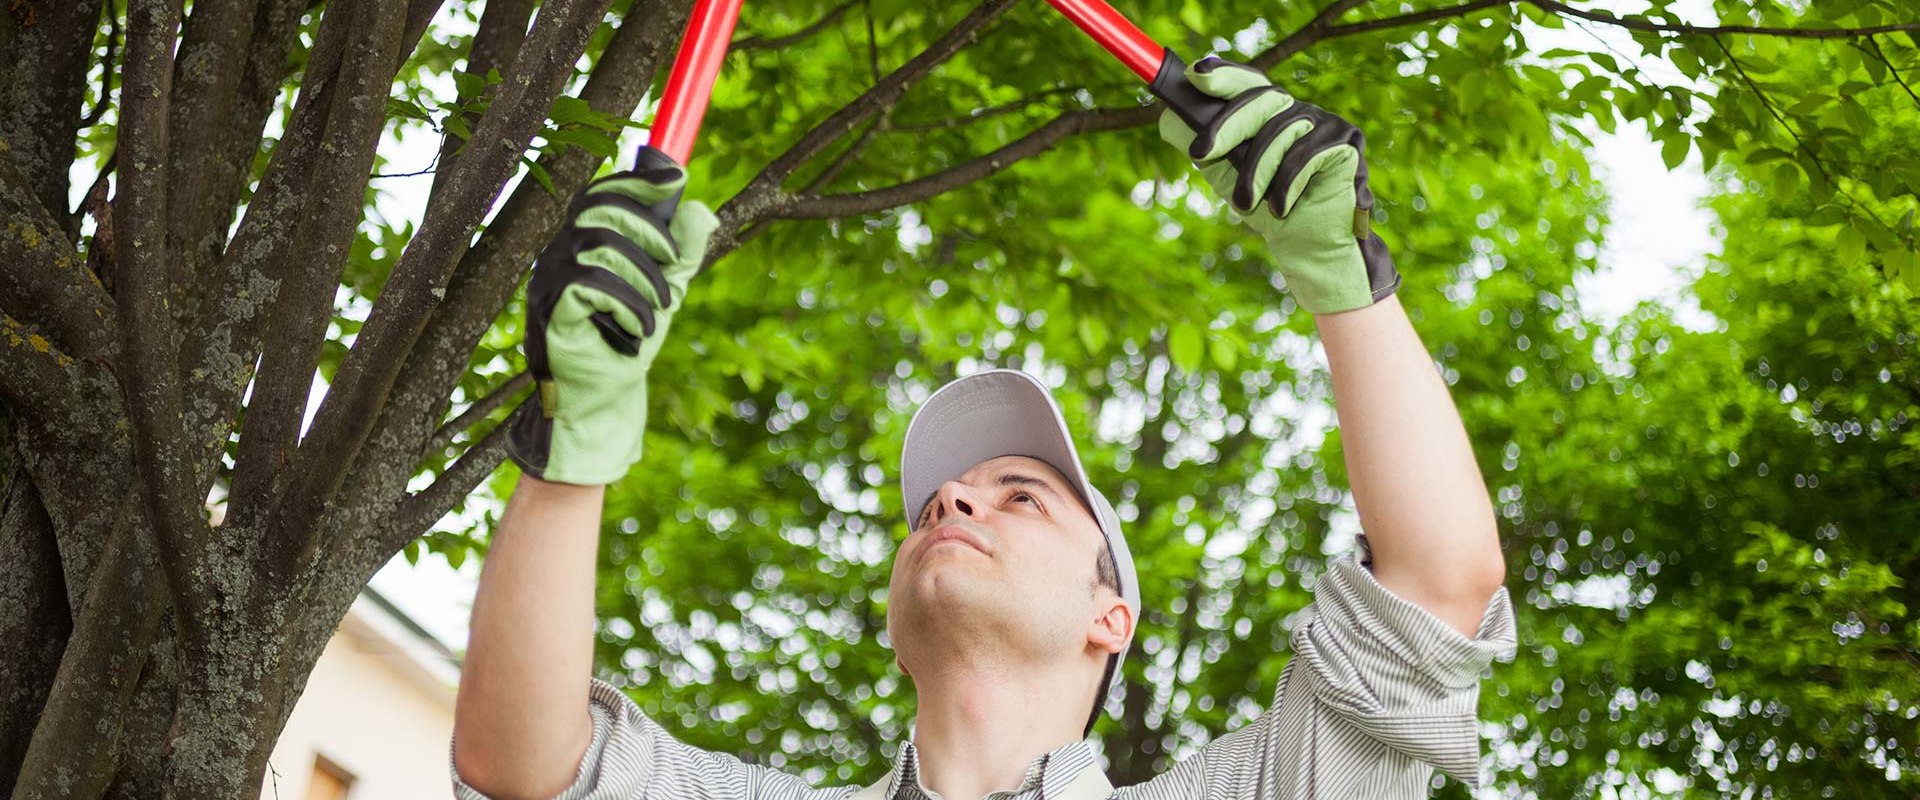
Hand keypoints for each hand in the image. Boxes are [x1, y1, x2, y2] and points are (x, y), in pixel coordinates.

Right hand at [507, 147, 718, 484]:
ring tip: (657, 312)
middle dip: (649, 232)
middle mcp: (560, 254)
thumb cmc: (629, 340)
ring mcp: (549, 281)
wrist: (605, 397)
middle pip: (602, 210)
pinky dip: (627, 305)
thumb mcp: (667, 291)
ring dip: (644, 278)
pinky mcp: (551, 310)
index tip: (675, 177)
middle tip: (672, 265)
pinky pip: (591, 285)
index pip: (601, 194)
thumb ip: (682, 253)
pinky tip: (637, 330)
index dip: (636, 182)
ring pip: (602, 247)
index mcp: (584, 243)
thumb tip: (700, 209)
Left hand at [1157, 57, 1400, 314]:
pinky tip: (1281, 208)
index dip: (1224, 75)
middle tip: (1199, 153)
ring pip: (1280, 131)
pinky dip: (1287, 184)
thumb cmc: (1268, 209)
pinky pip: (1307, 154)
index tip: (1194, 73)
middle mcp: (1299, 110)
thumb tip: (1169, 119)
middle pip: (1261, 99)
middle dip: (1226, 126)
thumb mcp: (1227, 176)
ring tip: (1244, 205)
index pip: (1248, 83)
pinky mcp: (1347, 142)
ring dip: (1256, 173)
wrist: (1308, 248)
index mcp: (1271, 115)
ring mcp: (1325, 122)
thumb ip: (1205, 147)